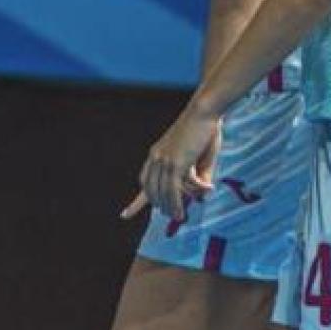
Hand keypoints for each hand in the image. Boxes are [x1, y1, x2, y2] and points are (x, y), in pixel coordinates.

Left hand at [131, 104, 219, 221]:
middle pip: (151, 190)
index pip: (144, 180)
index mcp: (157, 153)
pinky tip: (182, 212)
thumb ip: (201, 175)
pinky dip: (176, 204)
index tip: (125, 215)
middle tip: (174, 215)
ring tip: (180, 217)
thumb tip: (203, 194)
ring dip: (170, 208)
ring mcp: (164, 161)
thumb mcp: (201, 156)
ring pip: (162, 193)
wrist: (204, 112)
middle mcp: (156, 158)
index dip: (137, 201)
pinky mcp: (175, 164)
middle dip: (160, 205)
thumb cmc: (206, 129)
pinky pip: (173, 191)